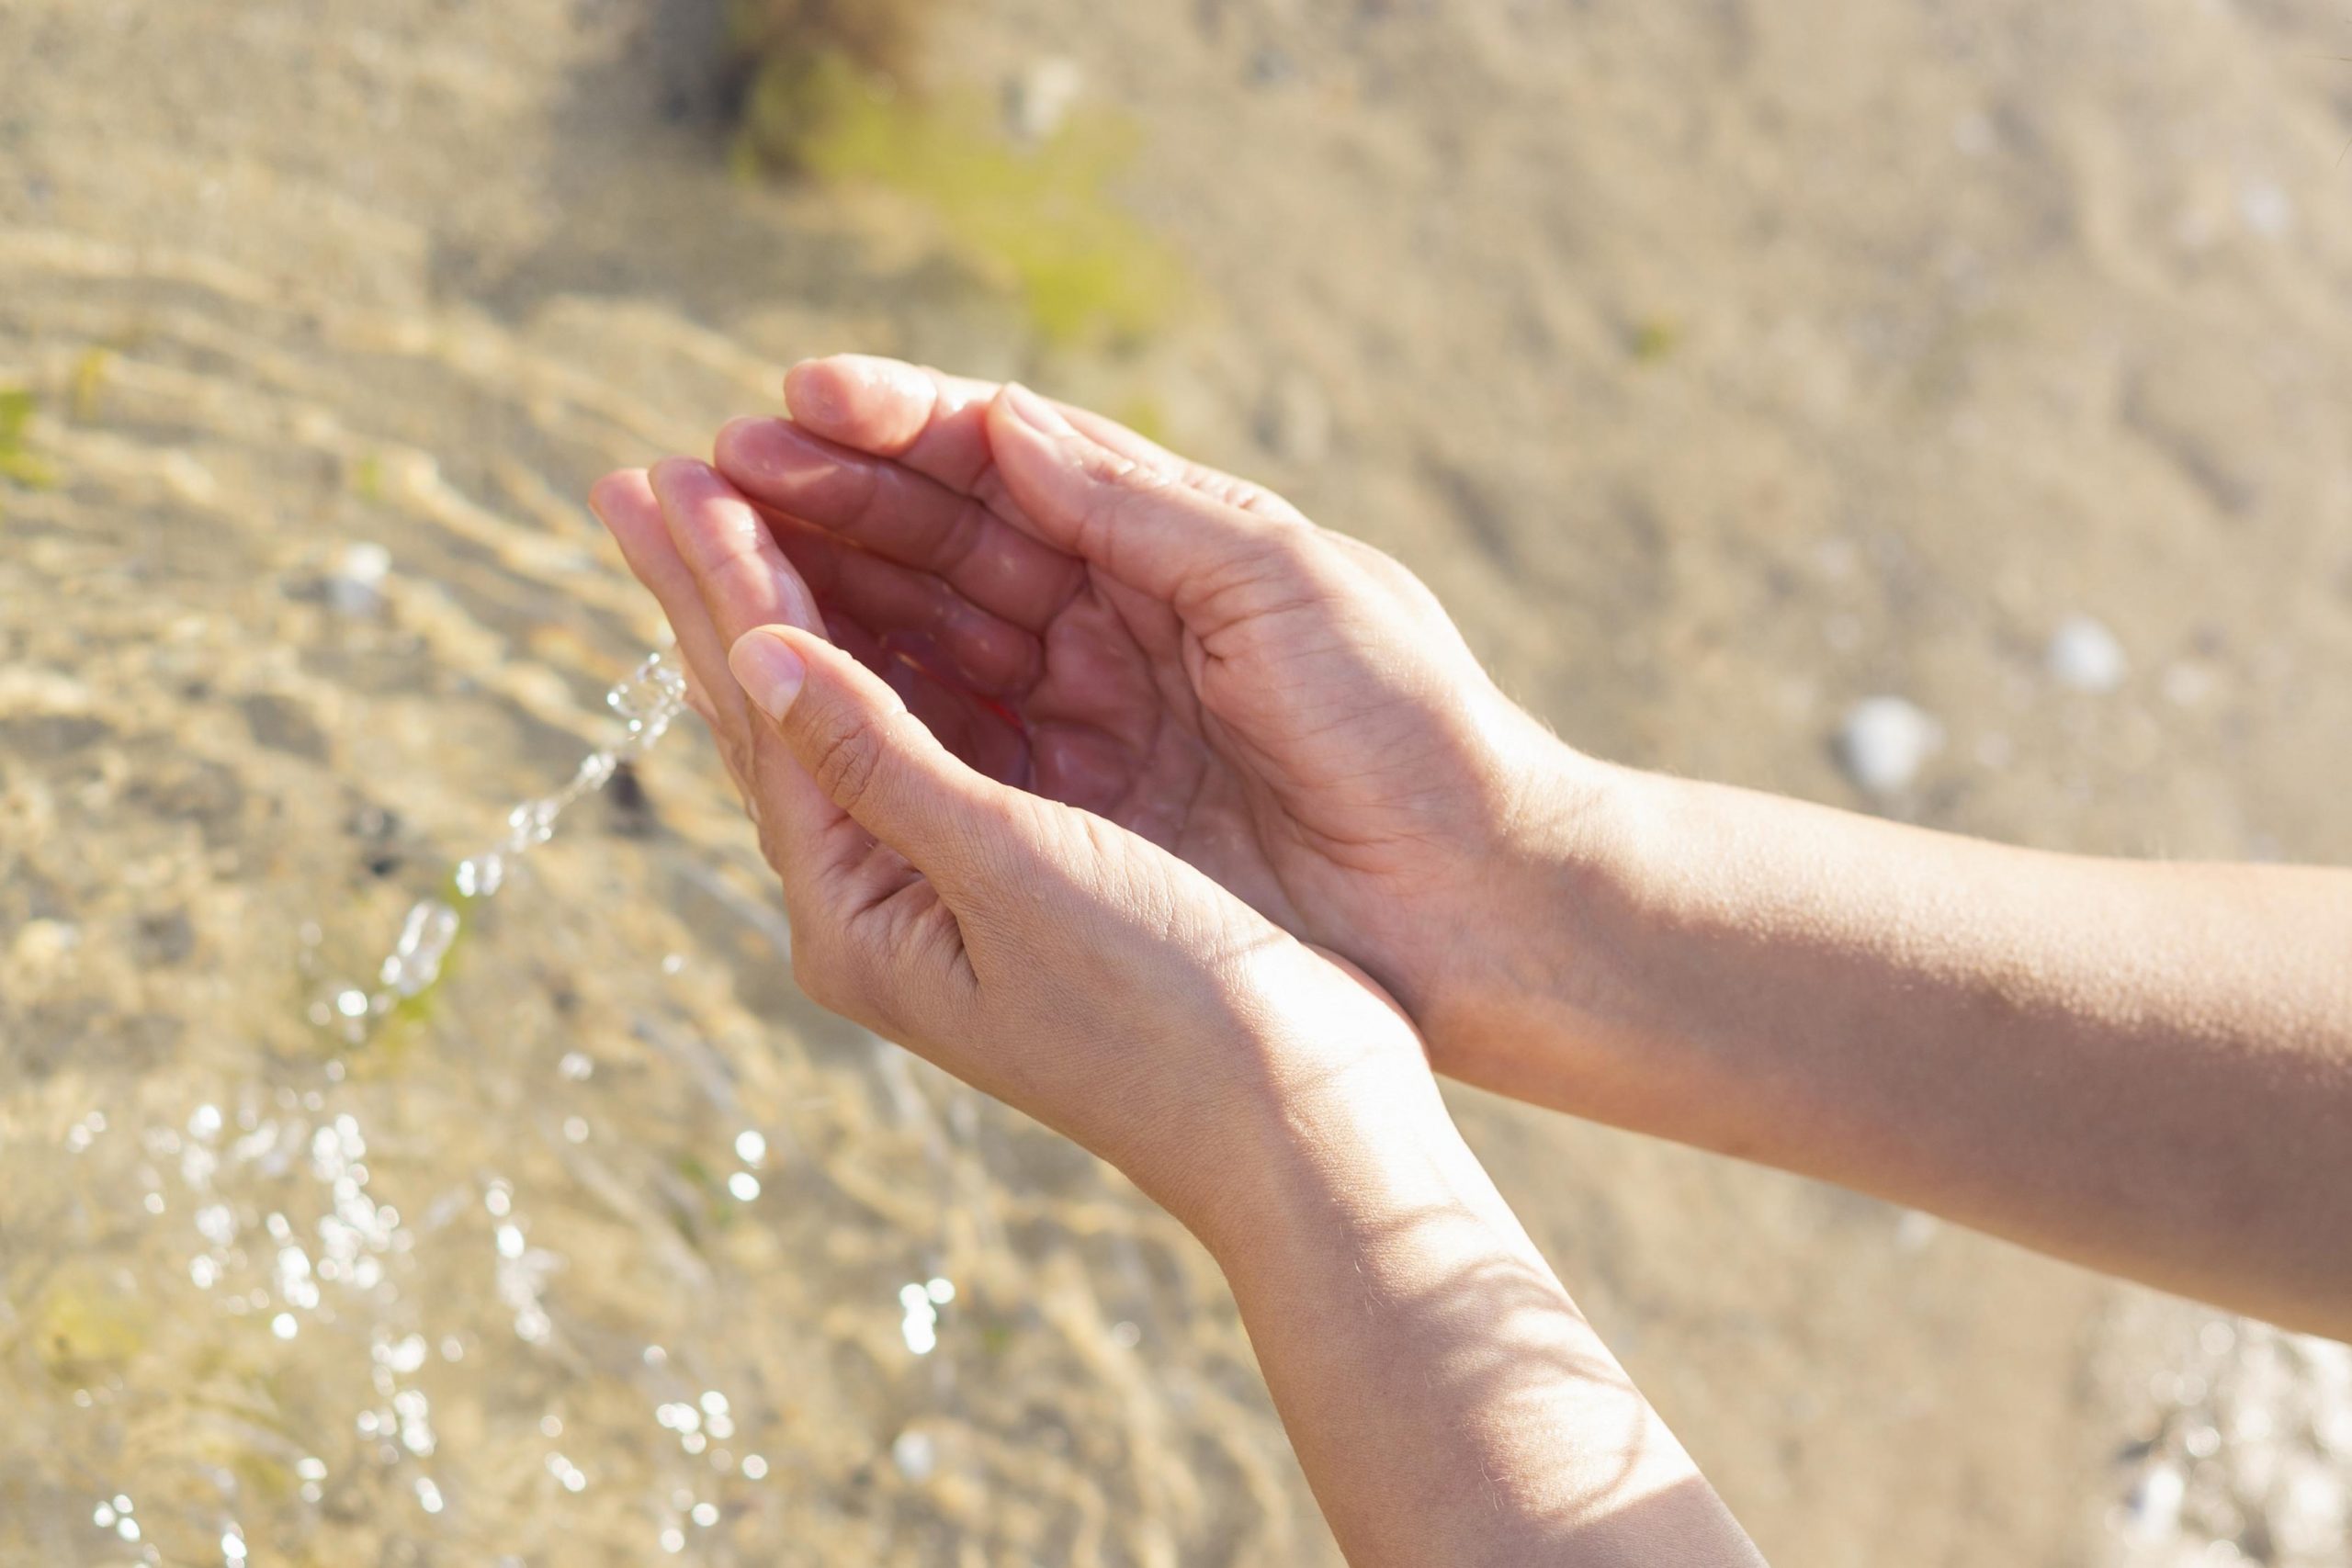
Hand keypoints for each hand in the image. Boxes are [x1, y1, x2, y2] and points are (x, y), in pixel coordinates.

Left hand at [587, 459, 1439, 1233]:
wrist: (1296, 1127)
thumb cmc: (1168, 1011)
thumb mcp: (1015, 870)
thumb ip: (880, 756)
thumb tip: (754, 650)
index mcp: (858, 916)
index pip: (767, 718)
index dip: (725, 584)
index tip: (667, 472)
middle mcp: (878, 908)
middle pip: (772, 719)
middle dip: (713, 592)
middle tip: (635, 481)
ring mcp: (941, 897)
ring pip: (839, 724)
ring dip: (783, 613)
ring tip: (717, 518)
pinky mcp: (1015, 881)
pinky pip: (917, 742)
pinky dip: (880, 661)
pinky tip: (855, 612)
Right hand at [707, 357, 1602, 1040]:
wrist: (1479, 906)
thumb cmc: (1410, 731)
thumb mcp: (1290, 587)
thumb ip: (1141, 510)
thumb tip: (1005, 424)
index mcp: (1174, 549)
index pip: (1007, 466)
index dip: (896, 431)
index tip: (790, 402)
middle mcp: (1115, 629)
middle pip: (942, 549)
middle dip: (823, 504)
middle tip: (696, 466)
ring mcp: (1088, 728)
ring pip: (925, 642)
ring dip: (817, 593)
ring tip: (704, 546)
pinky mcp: (1074, 822)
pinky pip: (945, 748)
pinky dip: (863, 705)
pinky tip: (776, 668)